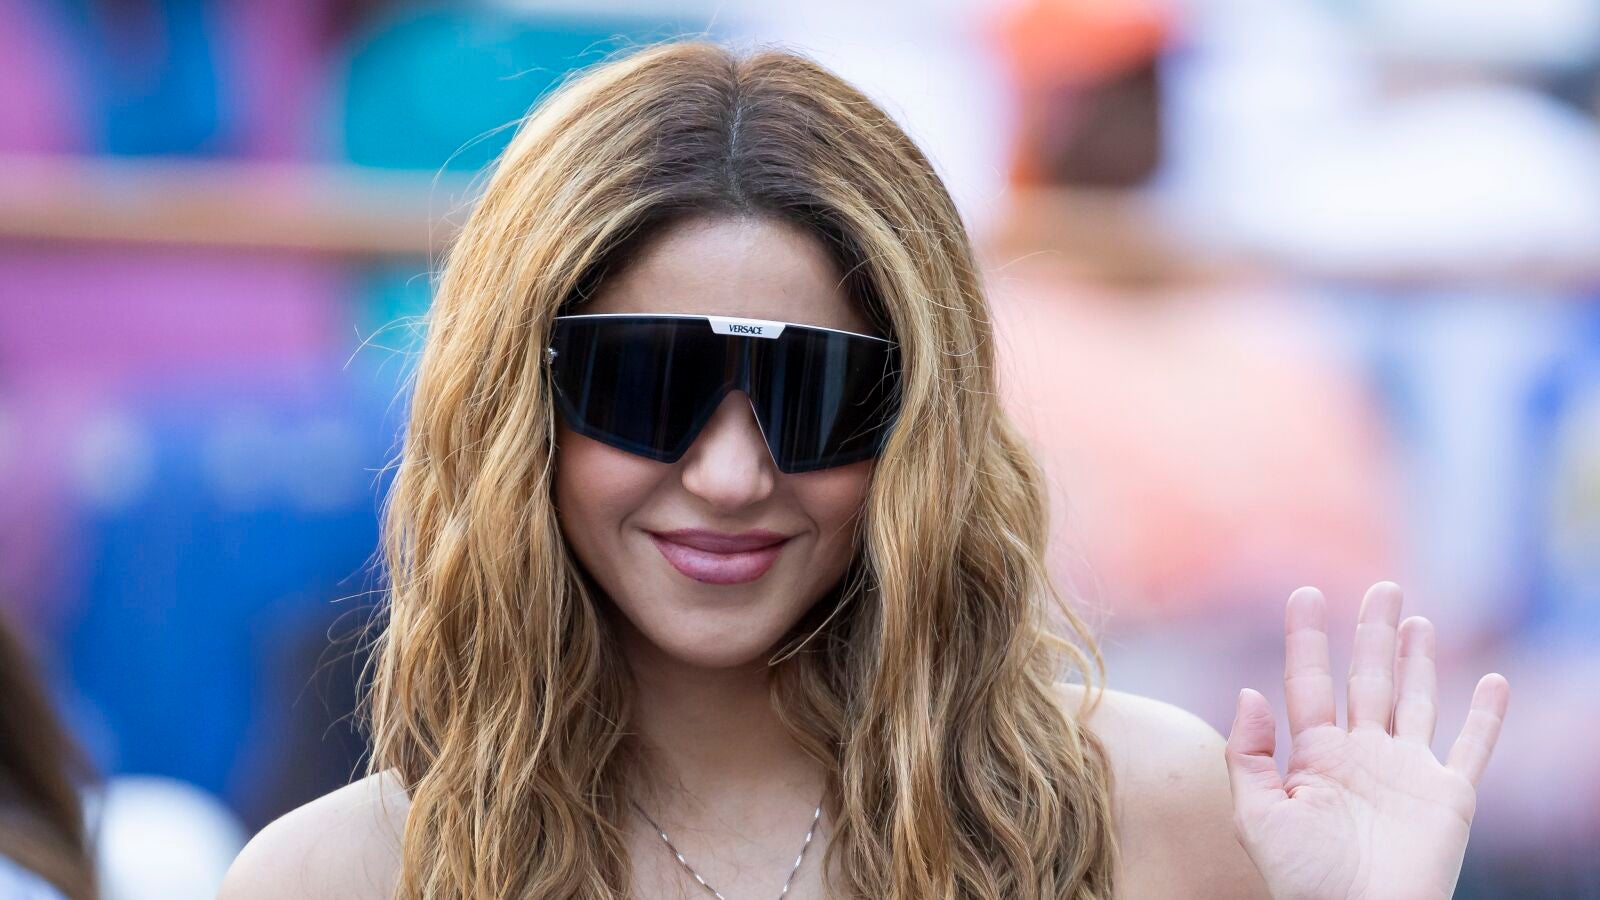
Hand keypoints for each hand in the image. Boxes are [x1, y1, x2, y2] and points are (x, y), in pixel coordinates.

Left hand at [1224, 582, 1508, 899]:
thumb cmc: (1302, 880)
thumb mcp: (1255, 817)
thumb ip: (1248, 755)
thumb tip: (1248, 693)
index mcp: (1315, 757)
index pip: (1310, 683)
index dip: (1308, 639)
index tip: (1305, 594)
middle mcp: (1363, 756)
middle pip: (1368, 679)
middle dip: (1372, 634)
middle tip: (1381, 586)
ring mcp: (1407, 774)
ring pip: (1416, 700)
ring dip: (1419, 660)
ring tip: (1416, 619)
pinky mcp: (1448, 797)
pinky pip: (1472, 748)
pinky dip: (1488, 716)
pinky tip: (1495, 682)